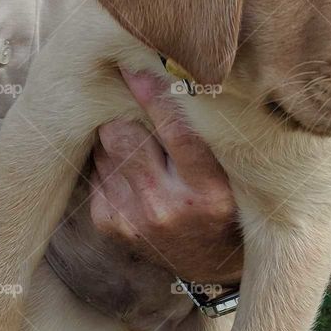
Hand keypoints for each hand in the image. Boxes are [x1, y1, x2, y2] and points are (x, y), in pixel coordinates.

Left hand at [89, 70, 241, 284]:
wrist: (213, 267)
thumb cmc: (229, 206)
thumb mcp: (233, 174)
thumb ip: (207, 135)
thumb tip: (167, 76)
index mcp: (209, 191)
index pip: (176, 130)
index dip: (152, 92)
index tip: (135, 64)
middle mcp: (168, 207)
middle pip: (123, 134)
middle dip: (125, 114)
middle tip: (136, 108)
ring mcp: (134, 219)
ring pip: (106, 147)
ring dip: (119, 138)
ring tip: (144, 149)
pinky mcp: (111, 225)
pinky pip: (97, 170)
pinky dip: (111, 163)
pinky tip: (134, 174)